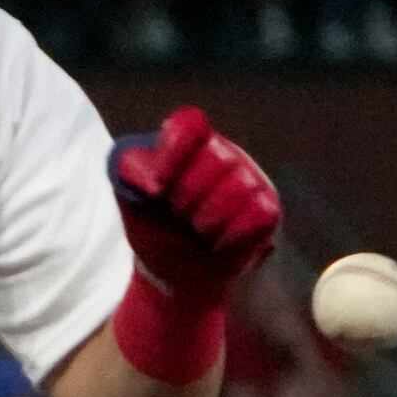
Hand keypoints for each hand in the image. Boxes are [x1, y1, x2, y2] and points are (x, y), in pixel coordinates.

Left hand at [111, 105, 278, 308]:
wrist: (174, 273)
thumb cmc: (153, 225)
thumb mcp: (128, 198)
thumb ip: (130, 172)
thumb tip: (153, 181)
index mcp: (187, 144)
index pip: (189, 123)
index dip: (173, 151)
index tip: (156, 188)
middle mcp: (222, 153)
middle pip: (216, 157)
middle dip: (187, 195)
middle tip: (175, 215)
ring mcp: (250, 178)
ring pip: (240, 185)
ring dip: (207, 218)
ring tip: (195, 231)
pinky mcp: (267, 207)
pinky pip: (259, 213)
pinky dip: (233, 234)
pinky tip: (217, 243)